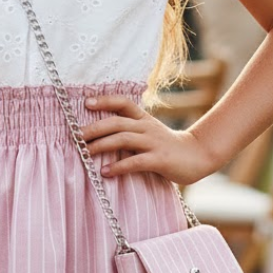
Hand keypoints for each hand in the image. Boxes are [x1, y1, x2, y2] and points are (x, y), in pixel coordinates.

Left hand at [80, 94, 218, 185]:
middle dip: (94, 128)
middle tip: (75, 136)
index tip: (86, 103)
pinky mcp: (159, 159)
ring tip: (86, 153)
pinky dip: (119, 166)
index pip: (123, 103)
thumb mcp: (149, 132)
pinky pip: (135, 161)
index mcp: (143, 119)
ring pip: (123, 139)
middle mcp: (146, 127)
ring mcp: (153, 142)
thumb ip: (129, 131)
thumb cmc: (167, 146)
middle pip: (116, 122)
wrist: (197, 156)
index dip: (104, 101)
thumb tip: (99, 135)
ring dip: (101, 145)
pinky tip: (106, 172)